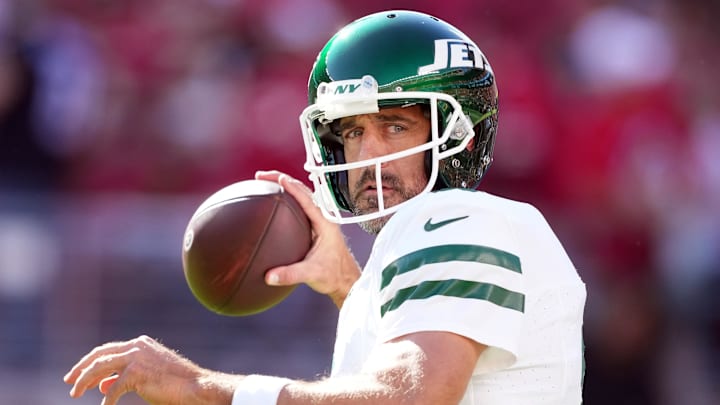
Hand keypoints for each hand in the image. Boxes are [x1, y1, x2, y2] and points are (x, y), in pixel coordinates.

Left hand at [63, 335, 237, 404]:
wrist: (195, 387)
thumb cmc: (174, 384)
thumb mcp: (145, 377)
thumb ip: (123, 376)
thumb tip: (102, 384)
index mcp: (140, 343)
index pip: (107, 350)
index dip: (89, 362)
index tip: (76, 374)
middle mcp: (136, 346)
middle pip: (99, 355)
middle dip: (80, 368)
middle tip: (68, 381)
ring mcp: (136, 357)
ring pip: (99, 368)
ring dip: (84, 382)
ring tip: (75, 394)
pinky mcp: (137, 373)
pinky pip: (113, 389)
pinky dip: (107, 400)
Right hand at [255, 170, 360, 307]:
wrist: (345, 280)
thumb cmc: (334, 275)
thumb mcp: (312, 275)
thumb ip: (290, 275)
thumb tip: (269, 276)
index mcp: (325, 224)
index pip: (307, 199)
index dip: (292, 187)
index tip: (277, 178)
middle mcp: (323, 218)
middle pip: (302, 191)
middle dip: (282, 180)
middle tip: (262, 176)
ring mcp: (319, 221)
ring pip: (301, 196)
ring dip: (285, 187)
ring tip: (265, 183)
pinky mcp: (315, 226)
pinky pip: (299, 207)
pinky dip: (287, 200)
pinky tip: (274, 204)